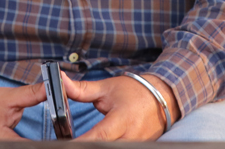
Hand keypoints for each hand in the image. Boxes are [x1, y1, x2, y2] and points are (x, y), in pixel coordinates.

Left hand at [60, 72, 179, 140]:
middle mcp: (131, 136)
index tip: (66, 144)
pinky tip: (95, 143)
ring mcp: (137, 145)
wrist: (162, 96)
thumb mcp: (107, 88)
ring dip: (97, 146)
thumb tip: (62, 82)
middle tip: (69, 144)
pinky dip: (107, 147)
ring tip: (80, 143)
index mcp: (122, 118)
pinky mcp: (139, 148)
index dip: (82, 142)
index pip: (99, 136)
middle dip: (87, 146)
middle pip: (105, 148)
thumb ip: (82, 89)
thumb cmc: (134, 91)